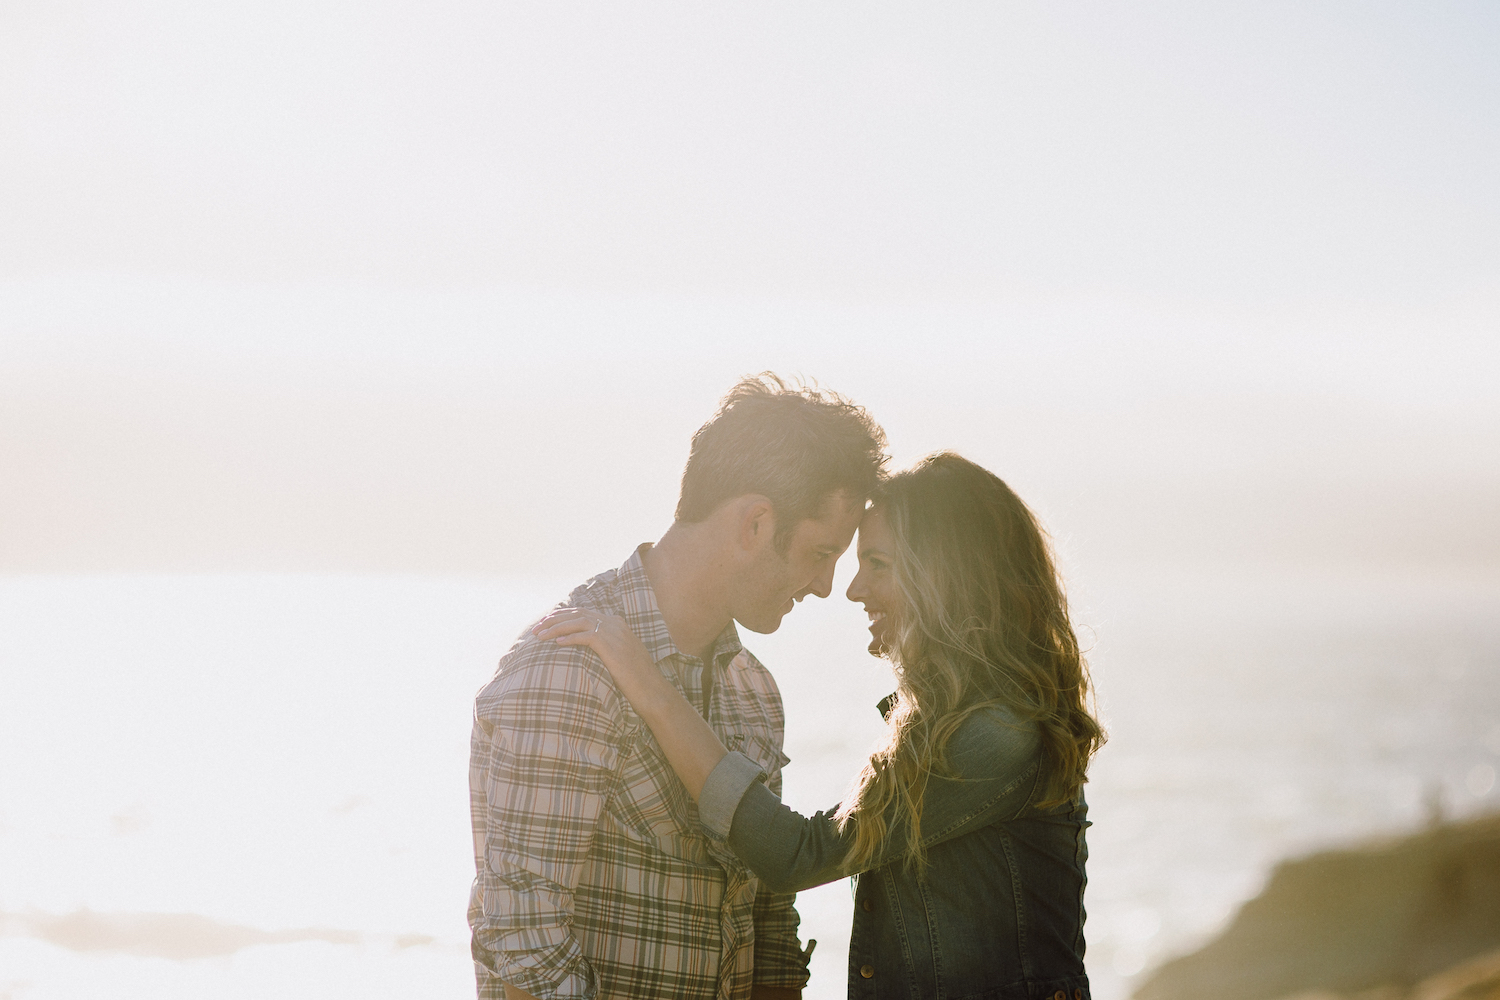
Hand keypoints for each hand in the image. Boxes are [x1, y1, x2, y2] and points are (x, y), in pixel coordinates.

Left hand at [532, 609, 656, 687]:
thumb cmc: (636, 679)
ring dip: (556, 627)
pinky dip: (569, 637)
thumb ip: (606, 648)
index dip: (562, 615)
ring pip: (578, 622)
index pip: (584, 612)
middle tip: (536, 628)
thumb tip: (586, 651)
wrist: (651, 689)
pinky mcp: (611, 645)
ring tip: (540, 636)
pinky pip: (585, 636)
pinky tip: (556, 643)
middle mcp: (615, 623)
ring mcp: (614, 632)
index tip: (546, 622)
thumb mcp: (620, 657)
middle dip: (554, 619)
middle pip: (577, 613)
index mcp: (617, 623)